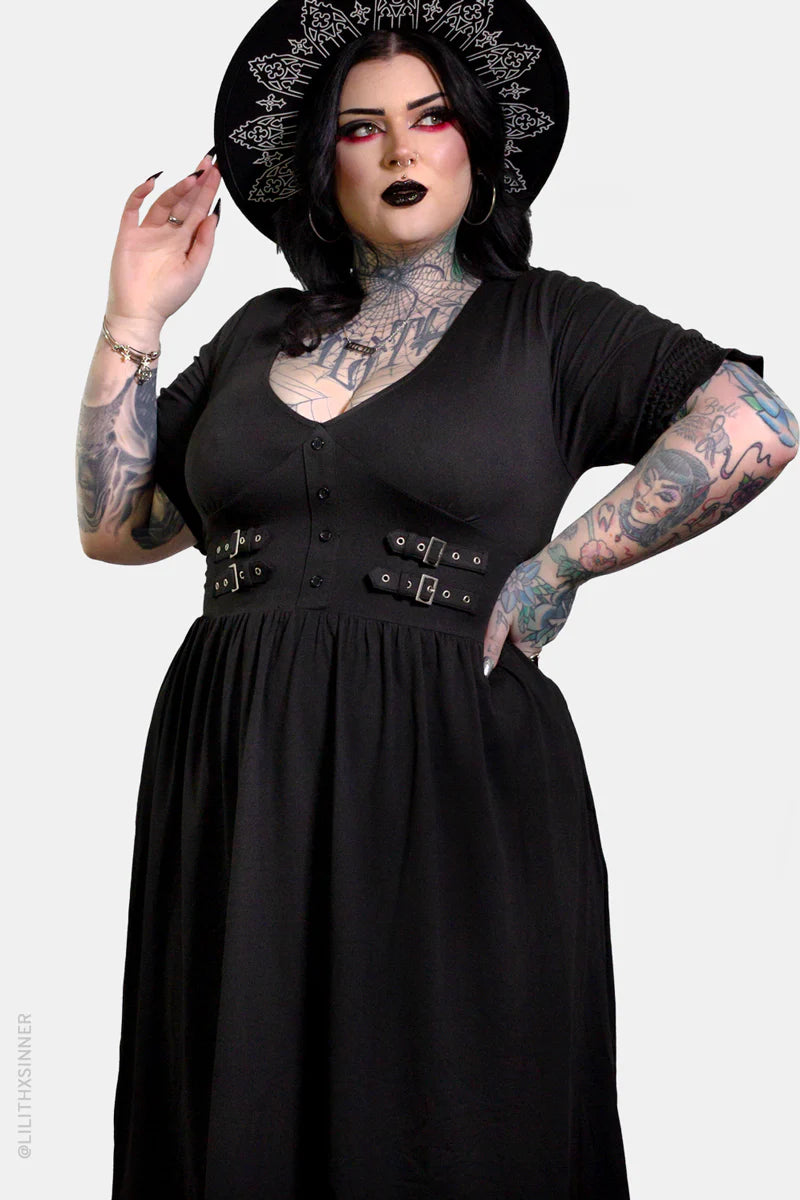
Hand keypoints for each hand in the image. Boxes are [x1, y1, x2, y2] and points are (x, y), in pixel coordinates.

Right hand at [106, 151, 221, 329]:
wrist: (139, 312)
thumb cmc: (168, 296)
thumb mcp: (195, 270)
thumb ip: (205, 243)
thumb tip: (213, 216)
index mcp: (185, 242)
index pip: (199, 211)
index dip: (208, 191)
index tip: (217, 173)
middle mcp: (168, 233)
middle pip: (184, 202)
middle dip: (196, 183)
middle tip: (208, 162)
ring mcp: (148, 232)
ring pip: (163, 202)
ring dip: (176, 188)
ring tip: (191, 177)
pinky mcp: (128, 233)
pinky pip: (132, 207)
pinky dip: (140, 193)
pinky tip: (153, 182)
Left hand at [482, 553, 578, 674]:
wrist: (558, 567)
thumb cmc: (527, 588)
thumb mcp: (501, 615)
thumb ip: (493, 643)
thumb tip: (485, 669)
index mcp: (529, 646)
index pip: (510, 657)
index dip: (499, 648)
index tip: (492, 631)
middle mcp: (544, 641)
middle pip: (521, 644)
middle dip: (510, 632)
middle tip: (501, 612)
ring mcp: (553, 627)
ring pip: (531, 629)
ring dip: (521, 620)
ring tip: (515, 602)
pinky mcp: (558, 614)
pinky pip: (541, 618)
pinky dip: (533, 611)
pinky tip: (529, 597)